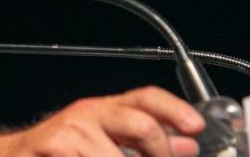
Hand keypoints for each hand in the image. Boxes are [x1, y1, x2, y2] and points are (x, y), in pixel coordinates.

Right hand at [0, 86, 205, 155]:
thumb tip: (186, 145)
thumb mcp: (101, 143)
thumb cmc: (55, 154)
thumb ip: (141, 144)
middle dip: (160, 153)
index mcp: (101, 111)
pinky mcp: (53, 148)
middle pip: (141, 125)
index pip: (144, 98)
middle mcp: (85, 115)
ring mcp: (67, 134)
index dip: (174, 110)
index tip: (196, 127)